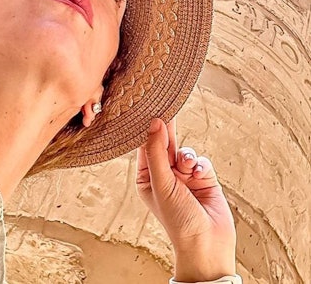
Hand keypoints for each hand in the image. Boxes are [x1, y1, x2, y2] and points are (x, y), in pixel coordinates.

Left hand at [136, 118, 236, 281]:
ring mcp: (184, 176)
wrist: (208, 244)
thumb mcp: (161, 183)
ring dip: (187, 156)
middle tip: (168, 108)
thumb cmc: (178, 219)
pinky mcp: (203, 178)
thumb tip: (154, 123)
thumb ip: (157, 152)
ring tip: (188, 166)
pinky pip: (200, 161)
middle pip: (164, 145)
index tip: (148, 110)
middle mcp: (164, 175)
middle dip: (167, 132)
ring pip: (184, 151)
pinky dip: (200, 165)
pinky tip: (199, 175)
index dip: (147, 130)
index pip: (145, 147)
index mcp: (147, 177)